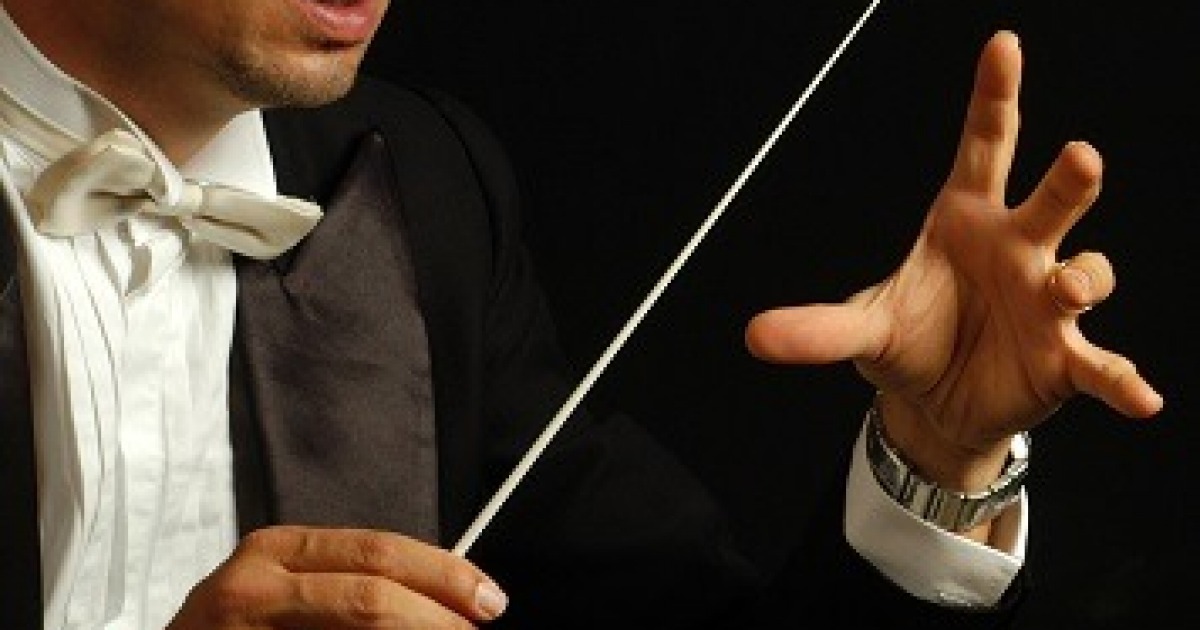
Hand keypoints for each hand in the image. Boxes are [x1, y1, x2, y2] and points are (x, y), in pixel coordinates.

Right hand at [167, 525, 507, 628]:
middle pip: (371, 593)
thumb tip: (442, 600)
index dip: (443, 575)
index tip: (488, 598)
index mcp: (277, 550)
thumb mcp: (286, 590)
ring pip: (356, 629)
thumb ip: (350, 585)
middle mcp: (255, 584)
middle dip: (439, 617)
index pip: (379, 552)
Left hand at [743, 31, 1161, 505]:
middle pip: (1049, 201)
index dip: (994, 97)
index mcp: (965, 221)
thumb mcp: (862, 329)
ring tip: (1065, 289)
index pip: (984, 147)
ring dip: (1085, 277)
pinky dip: (1122, 380)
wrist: (935, 403)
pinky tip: (1141, 398)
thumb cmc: (909, 341)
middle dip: (1068, 180)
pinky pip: (1101, 364)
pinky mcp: (1064, 358)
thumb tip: (754, 335)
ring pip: (1087, 272)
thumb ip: (818, 329)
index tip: (1003, 45)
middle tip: (1079, 156)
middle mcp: (1017, 250)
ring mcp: (1048, 302)